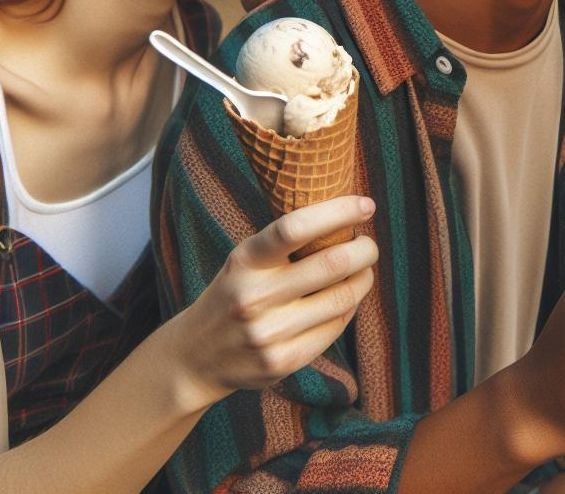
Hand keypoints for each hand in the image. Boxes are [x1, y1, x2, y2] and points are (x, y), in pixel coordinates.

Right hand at [170, 195, 378, 407]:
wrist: (196, 357)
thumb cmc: (235, 293)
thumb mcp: (245, 261)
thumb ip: (286, 245)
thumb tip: (349, 219)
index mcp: (245, 261)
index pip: (294, 227)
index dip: (338, 212)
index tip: (366, 205)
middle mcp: (255, 297)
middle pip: (333, 264)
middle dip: (365, 250)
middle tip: (368, 244)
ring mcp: (269, 333)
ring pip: (342, 298)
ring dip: (363, 279)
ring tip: (362, 271)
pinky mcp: (283, 360)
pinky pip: (335, 328)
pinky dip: (348, 309)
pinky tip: (345, 300)